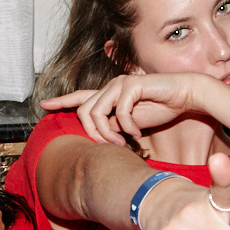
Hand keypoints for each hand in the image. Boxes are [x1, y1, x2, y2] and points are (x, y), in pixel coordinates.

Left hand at [43, 72, 222, 145]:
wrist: (186, 96)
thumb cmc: (163, 108)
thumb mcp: (133, 123)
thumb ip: (115, 126)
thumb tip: (101, 136)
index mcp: (109, 95)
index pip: (80, 97)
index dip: (61, 101)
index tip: (43, 105)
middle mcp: (111, 87)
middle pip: (84, 111)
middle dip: (91, 132)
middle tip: (108, 145)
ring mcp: (120, 84)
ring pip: (96, 111)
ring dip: (106, 132)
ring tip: (121, 142)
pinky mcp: (132, 85)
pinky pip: (119, 111)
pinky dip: (127, 126)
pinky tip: (136, 133)